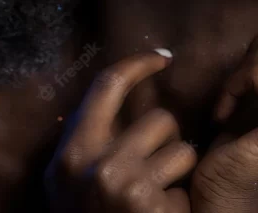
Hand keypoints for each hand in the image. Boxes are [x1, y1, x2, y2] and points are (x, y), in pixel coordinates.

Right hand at [44, 52, 196, 211]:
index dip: (138, 64)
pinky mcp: (150, 204)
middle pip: (160, 119)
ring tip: (161, 197)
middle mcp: (94, 163)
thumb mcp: (70, 182)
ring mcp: (123, 183)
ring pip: (182, 148)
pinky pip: (186, 183)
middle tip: (156, 171)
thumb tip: (117, 98)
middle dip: (168, 142)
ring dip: (179, 172)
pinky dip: (181, 202)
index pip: (106, 86)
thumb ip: (89, 144)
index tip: (163, 58)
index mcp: (72, 152)